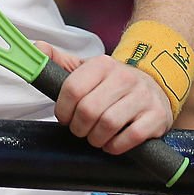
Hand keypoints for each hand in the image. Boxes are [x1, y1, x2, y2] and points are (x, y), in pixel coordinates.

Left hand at [36, 42, 172, 155]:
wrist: (153, 85)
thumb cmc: (112, 82)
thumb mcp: (85, 68)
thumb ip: (58, 60)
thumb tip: (37, 47)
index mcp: (102, 64)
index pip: (72, 89)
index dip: (63, 109)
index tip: (63, 117)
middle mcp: (123, 77)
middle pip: (89, 110)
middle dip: (78, 127)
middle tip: (79, 130)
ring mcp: (142, 96)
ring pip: (108, 124)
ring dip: (96, 138)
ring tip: (94, 137)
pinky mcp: (156, 116)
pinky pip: (132, 137)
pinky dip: (116, 146)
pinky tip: (111, 144)